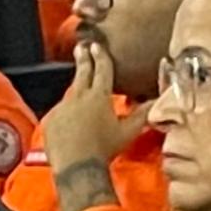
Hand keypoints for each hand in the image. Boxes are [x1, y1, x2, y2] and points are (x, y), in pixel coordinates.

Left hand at [44, 40, 148, 174]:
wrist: (76, 164)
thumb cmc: (105, 147)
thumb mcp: (129, 131)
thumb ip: (142, 114)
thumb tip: (158, 102)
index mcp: (99, 97)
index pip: (102, 71)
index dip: (101, 57)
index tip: (96, 45)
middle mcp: (78, 97)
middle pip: (82, 74)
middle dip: (84, 59)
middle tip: (82, 47)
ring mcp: (62, 107)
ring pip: (72, 93)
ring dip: (78, 89)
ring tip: (83, 88)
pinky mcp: (51, 119)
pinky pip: (62, 110)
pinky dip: (69, 111)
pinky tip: (74, 120)